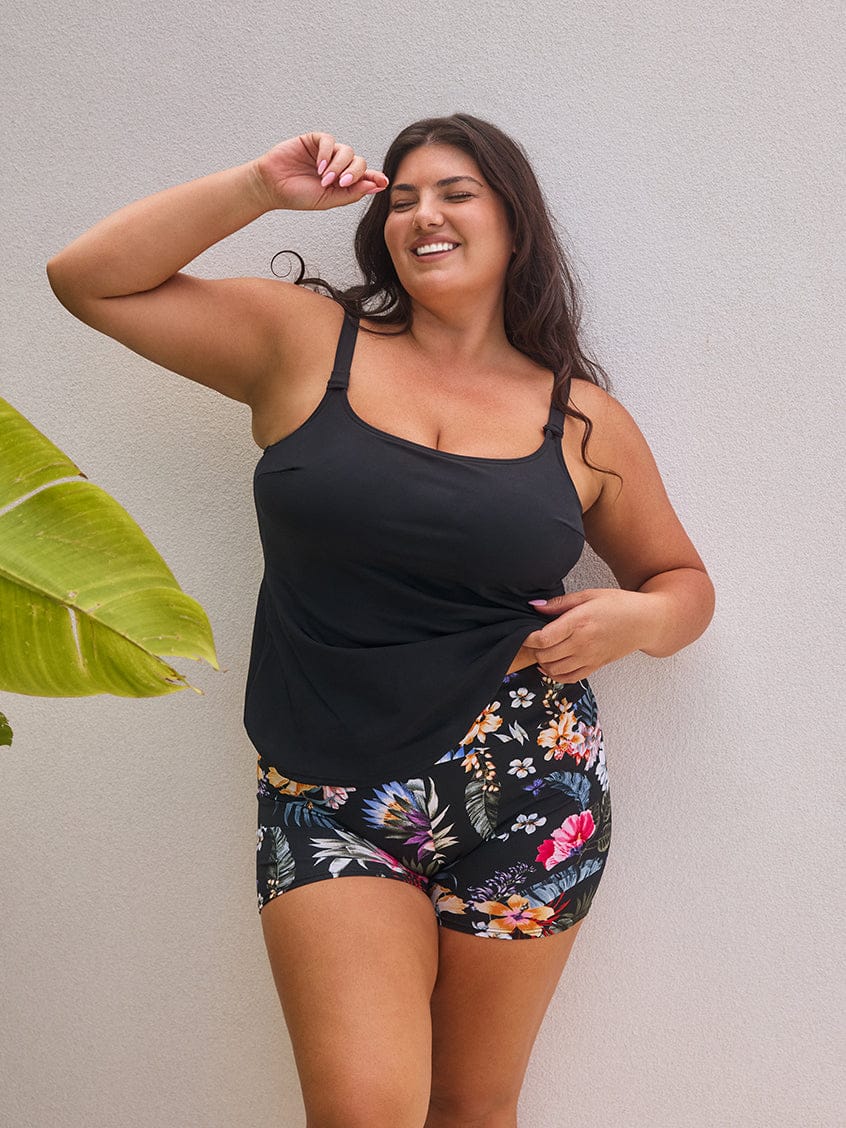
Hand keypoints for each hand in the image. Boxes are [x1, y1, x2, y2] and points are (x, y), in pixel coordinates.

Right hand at [253, 132, 388, 210]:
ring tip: (325, 178)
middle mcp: (338, 166)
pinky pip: (329, 141)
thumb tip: (373, 186)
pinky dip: (326, 153)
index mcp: (343, 182)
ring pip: (346, 151)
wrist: (272, 187)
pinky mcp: (314, 141)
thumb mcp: (328, 200)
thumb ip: (351, 194)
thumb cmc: (297, 195)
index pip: (365, 177)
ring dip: (338, 166)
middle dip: (354, 173)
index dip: (375, 178)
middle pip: (359, 162)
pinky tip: (319, 166)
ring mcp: (327, 153)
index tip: (383, 182)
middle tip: (342, 182)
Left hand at [521, 588, 657, 681]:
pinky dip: (555, 674)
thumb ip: (560, 603)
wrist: (647, 621)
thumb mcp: (589, 595)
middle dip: (533, 649)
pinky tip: (551, 664)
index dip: (527, 638)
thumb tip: (534, 606)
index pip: (543, 638)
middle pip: (545, 655)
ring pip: (554, 669)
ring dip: (542, 662)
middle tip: (531, 639)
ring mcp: (590, 658)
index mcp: (580, 622)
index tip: (523, 632)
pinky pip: (569, 678)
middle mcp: (583, 643)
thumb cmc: (619, 604)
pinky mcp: (595, 666)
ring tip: (541, 650)